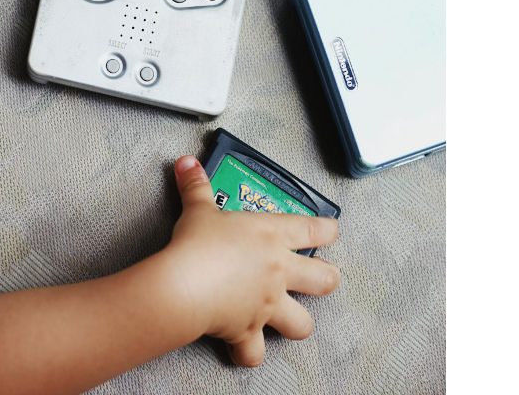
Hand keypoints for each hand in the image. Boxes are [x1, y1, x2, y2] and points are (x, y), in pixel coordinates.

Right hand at [156, 155, 340, 366]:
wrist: (186, 284)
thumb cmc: (198, 245)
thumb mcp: (198, 209)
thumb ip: (196, 185)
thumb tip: (186, 163)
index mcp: (272, 237)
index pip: (314, 230)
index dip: (328, 230)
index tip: (331, 230)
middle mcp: (278, 273)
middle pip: (324, 280)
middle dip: (328, 279)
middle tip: (324, 278)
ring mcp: (267, 306)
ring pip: (303, 324)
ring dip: (299, 324)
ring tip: (291, 321)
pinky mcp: (248, 331)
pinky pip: (254, 353)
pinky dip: (249, 354)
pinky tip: (245, 351)